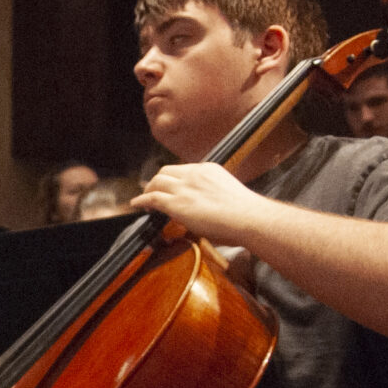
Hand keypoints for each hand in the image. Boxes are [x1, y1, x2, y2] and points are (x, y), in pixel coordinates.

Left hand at [129, 162, 273, 246]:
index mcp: (209, 170)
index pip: (184, 170)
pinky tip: (137, 205)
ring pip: (157, 182)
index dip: (174, 180)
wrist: (249, 217)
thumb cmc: (246, 214)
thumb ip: (213, 196)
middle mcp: (194, 174)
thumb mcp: (227, 195)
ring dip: (148, 190)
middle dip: (158, 181)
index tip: (171, 188)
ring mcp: (184, 187)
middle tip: (154, 192)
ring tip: (145, 200)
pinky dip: (142, 200)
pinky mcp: (177, 203)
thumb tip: (207, 210)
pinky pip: (152, 198)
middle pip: (166, 171)